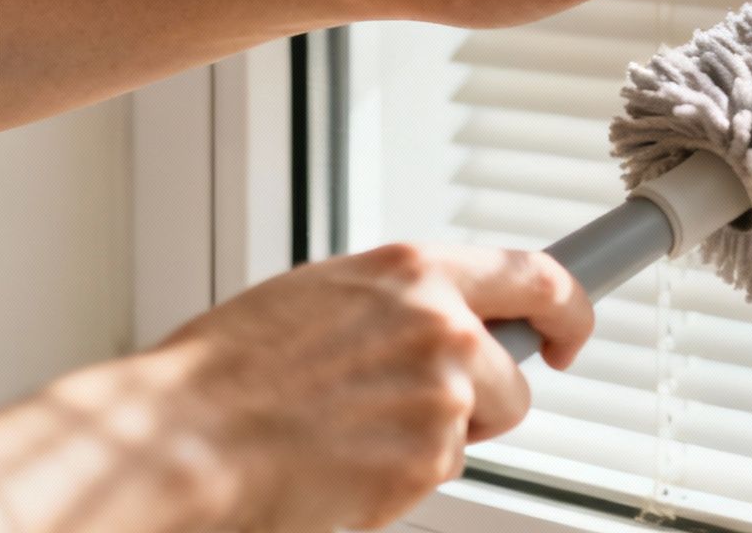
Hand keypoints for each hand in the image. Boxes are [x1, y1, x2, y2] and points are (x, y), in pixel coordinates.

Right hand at [148, 243, 593, 532]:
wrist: (183, 436)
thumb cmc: (230, 369)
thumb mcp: (324, 296)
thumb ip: (398, 301)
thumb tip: (442, 316)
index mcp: (415, 273)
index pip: (537, 275)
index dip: (569, 308)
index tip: (569, 331)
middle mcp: (443, 327)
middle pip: (511, 376)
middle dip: (482, 400)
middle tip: (415, 412)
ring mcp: (442, 396)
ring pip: (472, 431)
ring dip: (428, 440)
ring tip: (348, 434)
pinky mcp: (427, 459)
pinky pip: (433, 473)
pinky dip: (396, 478)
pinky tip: (338, 464)